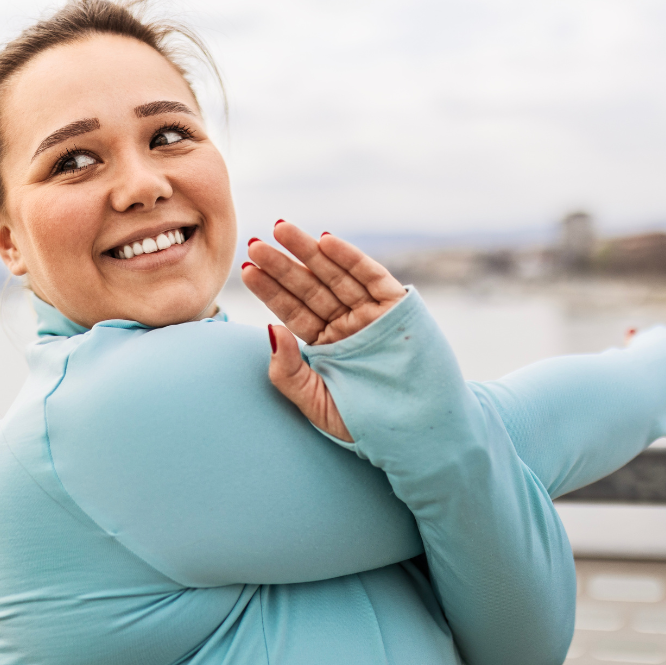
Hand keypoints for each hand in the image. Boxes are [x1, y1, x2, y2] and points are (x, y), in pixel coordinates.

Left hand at [241, 222, 406, 440]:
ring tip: (280, 230)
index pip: (292, 311)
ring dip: (309, 252)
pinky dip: (350, 258)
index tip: (246, 270)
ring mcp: (372, 314)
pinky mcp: (398, 308)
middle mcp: (347, 324)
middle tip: (255, 243)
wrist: (419, 436)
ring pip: (335, 276)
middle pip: (309, 288)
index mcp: (325, 344)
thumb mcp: (316, 403)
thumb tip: (271, 330)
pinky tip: (324, 241)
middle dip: (283, 265)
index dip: (270, 290)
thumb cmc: (366, 424)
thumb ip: (289, 372)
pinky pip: (371, 277)